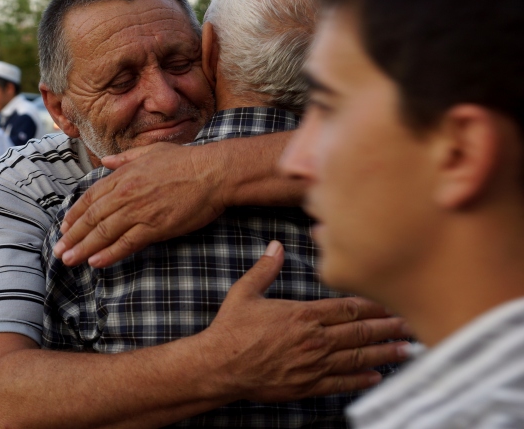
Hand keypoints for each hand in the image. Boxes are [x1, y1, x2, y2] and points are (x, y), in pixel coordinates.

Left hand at [55, 142, 225, 266]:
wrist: (213, 172)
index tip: (64, 228)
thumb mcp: (151, 151)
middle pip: (91, 218)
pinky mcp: (155, 227)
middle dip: (72, 237)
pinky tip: (95, 262)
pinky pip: (127, 244)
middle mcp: (126, 193)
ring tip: (69, 260)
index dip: (75, 215)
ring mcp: (139, 211)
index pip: (90, 198)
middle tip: (58, 251)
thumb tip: (107, 161)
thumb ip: (125, 158)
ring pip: (103, 233)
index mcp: (123, 175)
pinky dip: (109, 254)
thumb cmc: (186, 160)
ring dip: (83, 249)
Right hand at [205, 241, 409, 401]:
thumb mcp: (245, 292)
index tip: (393, 302)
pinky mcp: (307, 385)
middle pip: (360, 332)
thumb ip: (265, 269)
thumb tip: (276, 246)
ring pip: (357, 358)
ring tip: (406, 350)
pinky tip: (377, 377)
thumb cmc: (231, 329)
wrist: (219, 366)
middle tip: (412, 325)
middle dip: (388, 328)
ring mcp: (312, 365)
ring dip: (384, 354)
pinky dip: (361, 380)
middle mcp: (313, 340)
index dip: (374, 305)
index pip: (347, 308)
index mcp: (302, 315)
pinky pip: (341, 383)